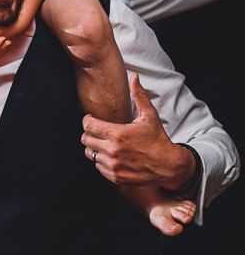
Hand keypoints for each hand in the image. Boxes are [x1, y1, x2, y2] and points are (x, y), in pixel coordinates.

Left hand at [81, 74, 195, 189]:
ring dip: (94, 147)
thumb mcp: (150, 116)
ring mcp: (113, 165)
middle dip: (89, 133)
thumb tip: (134, 77)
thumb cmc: (158, 139)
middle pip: (85, 139)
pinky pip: (97, 166)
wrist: (169, 167)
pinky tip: (110, 155)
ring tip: (103, 143)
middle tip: (97, 131)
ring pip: (89, 153)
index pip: (88, 125)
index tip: (91, 119)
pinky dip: (100, 161)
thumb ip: (139, 95)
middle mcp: (113, 150)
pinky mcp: (115, 177)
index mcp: (118, 134)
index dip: (87, 120)